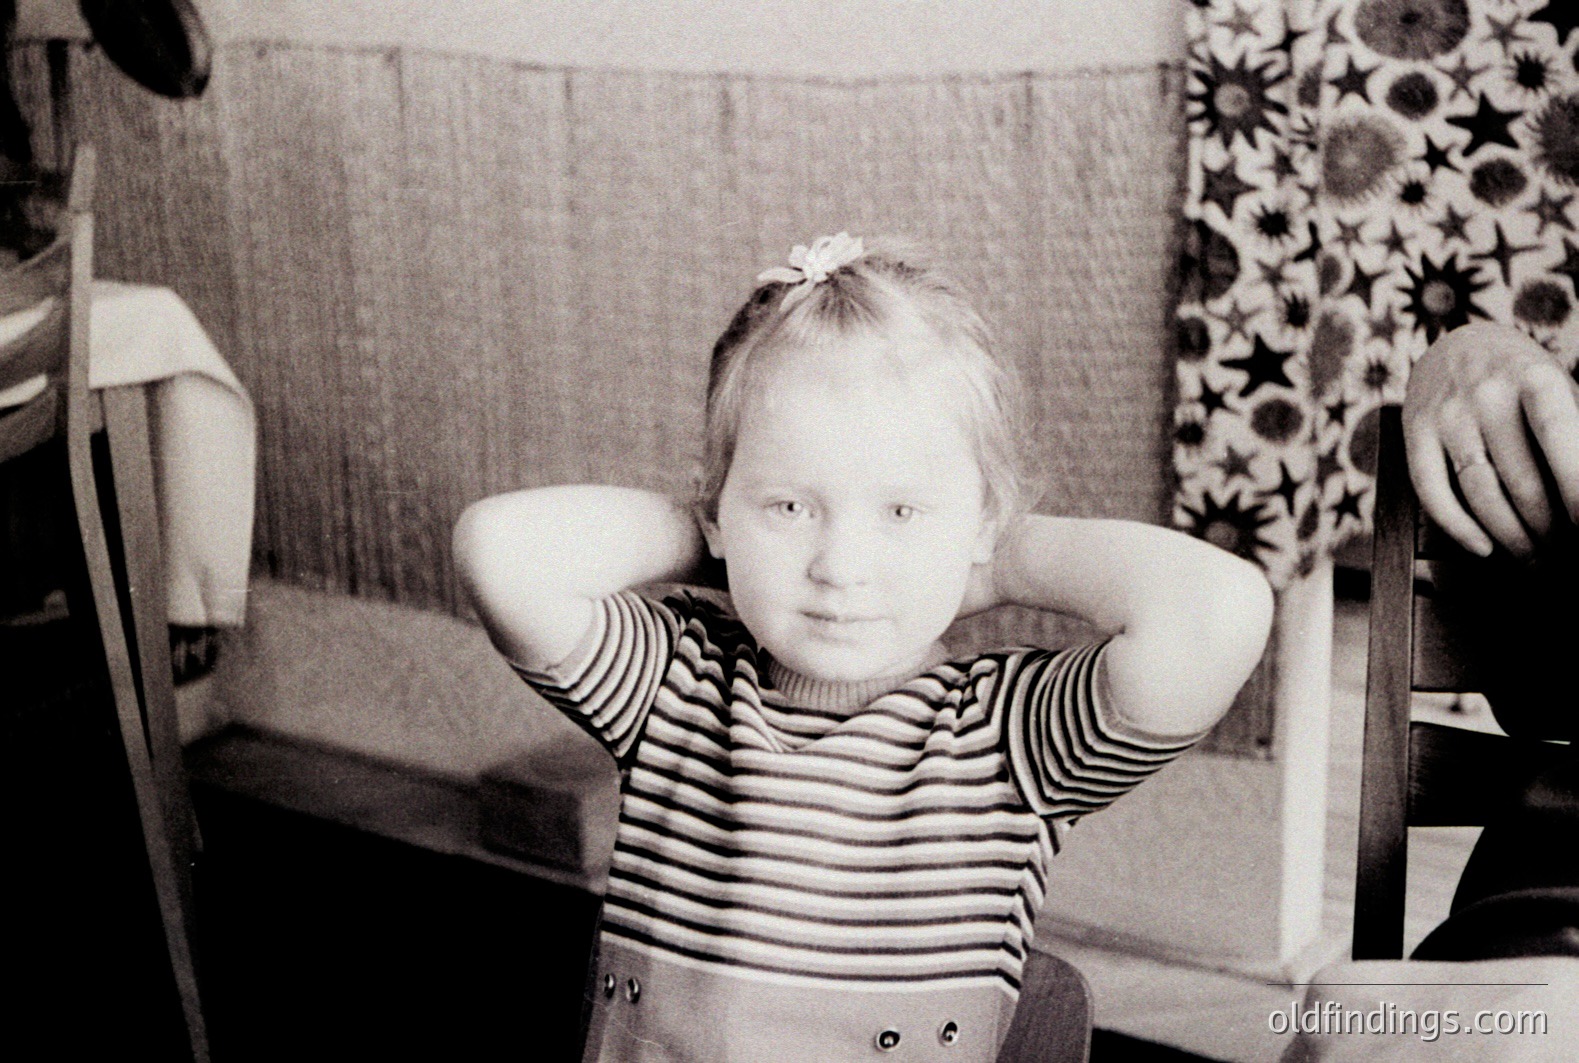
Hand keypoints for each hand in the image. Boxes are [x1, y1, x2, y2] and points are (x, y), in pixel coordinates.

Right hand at [1402, 324, 1578, 556]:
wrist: (1458, 346)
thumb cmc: (1525, 380)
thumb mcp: (1561, 388)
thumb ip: (1575, 432)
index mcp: (1535, 378)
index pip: (1560, 438)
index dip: (1576, 488)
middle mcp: (1487, 394)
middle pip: (1523, 480)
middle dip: (1550, 529)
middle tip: (1564, 550)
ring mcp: (1446, 414)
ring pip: (1481, 493)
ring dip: (1511, 537)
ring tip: (1534, 557)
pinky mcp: (1415, 432)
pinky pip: (1432, 491)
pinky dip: (1459, 528)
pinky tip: (1484, 548)